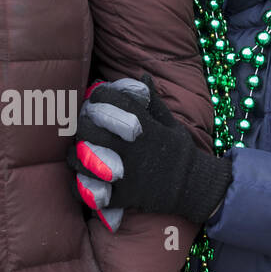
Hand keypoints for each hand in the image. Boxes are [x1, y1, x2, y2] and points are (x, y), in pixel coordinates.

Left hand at [69, 74, 232, 224]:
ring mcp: (126, 173)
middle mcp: (133, 148)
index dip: (100, 95)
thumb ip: (152, 101)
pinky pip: (91, 193)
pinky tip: (81, 178)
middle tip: (83, 124)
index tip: (96, 97)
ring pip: (84, 161)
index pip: (114, 102)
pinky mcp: (123, 196)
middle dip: (82, 124)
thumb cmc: (179, 151)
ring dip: (75, 154)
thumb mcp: (171, 123)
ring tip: (77, 150)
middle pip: (90, 129)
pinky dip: (80, 187)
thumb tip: (141, 76)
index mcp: (145, 127)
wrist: (195, 187)